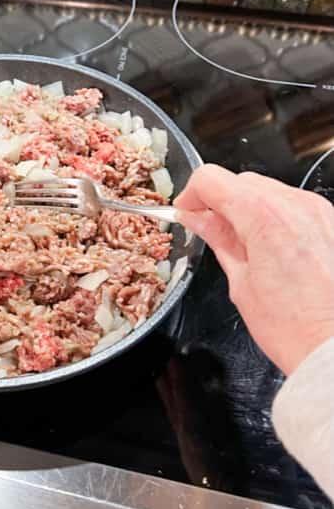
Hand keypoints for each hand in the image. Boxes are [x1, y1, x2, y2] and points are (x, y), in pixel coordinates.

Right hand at [174, 164, 333, 375]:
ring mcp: (318, 211)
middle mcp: (295, 205)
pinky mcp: (331, 222)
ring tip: (245, 246)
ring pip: (268, 191)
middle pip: (240, 181)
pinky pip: (293, 206)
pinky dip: (275, 217)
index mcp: (263, 216)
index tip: (188, 212)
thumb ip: (218, 239)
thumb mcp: (241, 282)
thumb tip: (198, 220)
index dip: (191, 195)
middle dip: (220, 202)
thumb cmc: (296, 328)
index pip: (211, 179)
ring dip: (248, 209)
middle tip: (210, 231)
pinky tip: (271, 248)